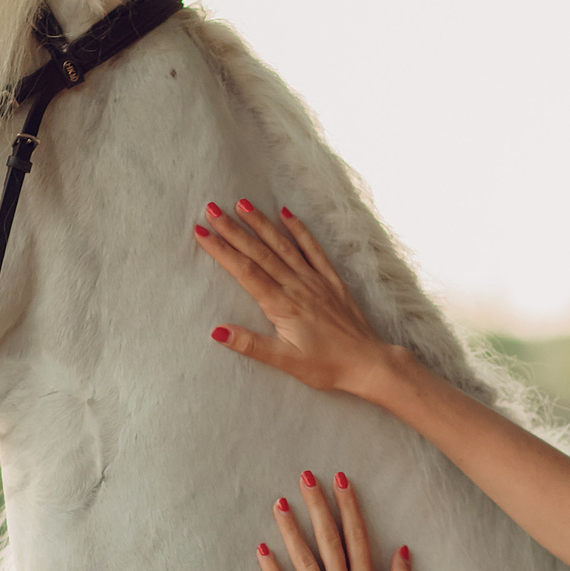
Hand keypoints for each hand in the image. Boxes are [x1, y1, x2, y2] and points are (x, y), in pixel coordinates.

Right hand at [193, 199, 400, 397]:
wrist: (367, 363)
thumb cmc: (326, 366)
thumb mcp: (285, 361)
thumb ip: (251, 344)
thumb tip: (217, 331)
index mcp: (283, 305)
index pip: (245, 271)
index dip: (222, 251)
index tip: (202, 232)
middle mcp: (297, 286)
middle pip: (260, 253)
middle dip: (234, 230)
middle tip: (212, 210)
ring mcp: (316, 280)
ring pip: (284, 246)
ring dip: (262, 224)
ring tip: (243, 204)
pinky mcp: (331, 280)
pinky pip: (314, 250)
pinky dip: (299, 231)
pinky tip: (287, 214)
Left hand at [256, 472, 419, 570]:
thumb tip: (402, 548)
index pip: (356, 535)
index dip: (348, 505)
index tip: (340, 480)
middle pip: (328, 538)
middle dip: (318, 505)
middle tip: (306, 478)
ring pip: (305, 559)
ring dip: (291, 530)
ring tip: (280, 504)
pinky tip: (262, 550)